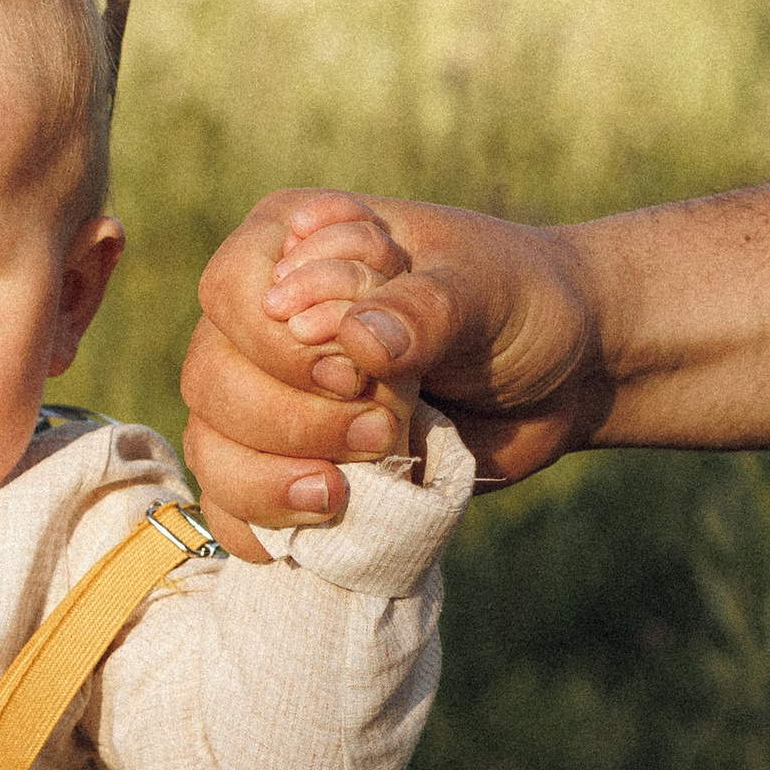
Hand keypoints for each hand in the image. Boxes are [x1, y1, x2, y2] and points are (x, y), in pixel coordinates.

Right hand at [183, 189, 604, 553]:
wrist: (558, 378)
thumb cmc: (519, 306)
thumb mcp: (487, 292)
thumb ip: (426, 308)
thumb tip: (356, 340)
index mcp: (299, 244)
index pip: (231, 290)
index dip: (277, 345)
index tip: (355, 372)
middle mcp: (265, 318)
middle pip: (211, 379)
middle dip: (291, 421)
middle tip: (382, 428)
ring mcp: (268, 395)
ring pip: (210, 446)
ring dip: (271, 481)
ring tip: (346, 490)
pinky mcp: (285, 463)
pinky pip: (231, 503)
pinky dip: (261, 526)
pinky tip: (319, 523)